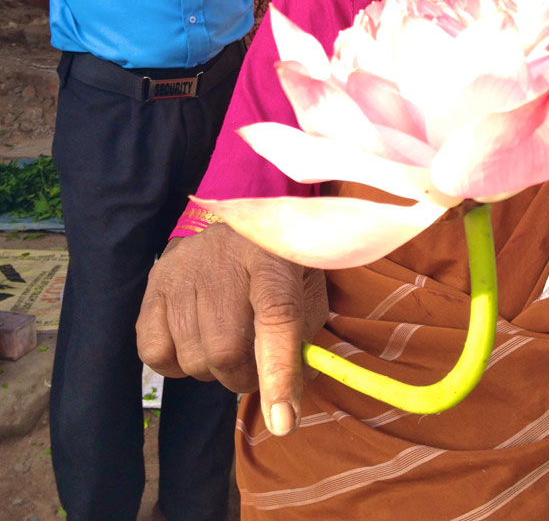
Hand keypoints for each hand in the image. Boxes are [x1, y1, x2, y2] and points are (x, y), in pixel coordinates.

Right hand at [136, 223, 327, 434]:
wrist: (238, 217)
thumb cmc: (277, 263)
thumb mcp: (306, 289)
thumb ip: (304, 341)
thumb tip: (288, 404)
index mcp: (275, 258)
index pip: (278, 316)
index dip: (279, 371)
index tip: (283, 420)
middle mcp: (225, 259)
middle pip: (228, 348)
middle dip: (244, 377)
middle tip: (253, 367)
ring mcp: (184, 269)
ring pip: (192, 357)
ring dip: (213, 371)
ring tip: (225, 346)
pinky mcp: (155, 282)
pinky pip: (155, 352)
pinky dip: (176, 364)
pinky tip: (193, 342)